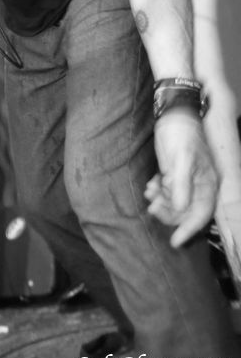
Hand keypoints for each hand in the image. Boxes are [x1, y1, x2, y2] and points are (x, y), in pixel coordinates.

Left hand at [145, 110, 217, 247]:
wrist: (174, 115)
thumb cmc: (181, 134)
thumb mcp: (181, 157)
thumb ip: (181, 183)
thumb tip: (179, 207)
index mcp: (207, 184)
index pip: (201, 214)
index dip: (188, 229)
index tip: (175, 241)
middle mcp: (198, 186)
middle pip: (185, 212)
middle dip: (169, 213)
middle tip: (152, 207)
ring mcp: (185, 181)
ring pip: (174, 203)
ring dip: (161, 202)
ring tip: (150, 192)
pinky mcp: (174, 176)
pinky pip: (166, 193)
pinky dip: (157, 193)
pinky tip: (150, 185)